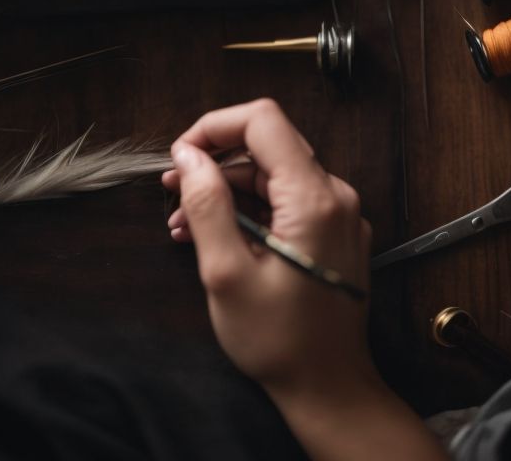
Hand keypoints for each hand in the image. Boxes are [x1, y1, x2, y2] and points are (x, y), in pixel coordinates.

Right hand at [161, 99, 372, 395]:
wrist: (329, 389)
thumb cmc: (279, 341)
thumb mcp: (226, 273)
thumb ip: (206, 205)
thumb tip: (187, 157)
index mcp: (314, 200)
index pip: (263, 120)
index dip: (213, 128)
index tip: (179, 158)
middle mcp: (335, 197)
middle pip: (267, 146)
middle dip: (213, 162)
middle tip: (172, 191)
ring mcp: (338, 216)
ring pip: (272, 176)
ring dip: (225, 191)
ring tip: (184, 225)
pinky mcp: (334, 234)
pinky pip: (286, 202)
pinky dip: (248, 211)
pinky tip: (214, 237)